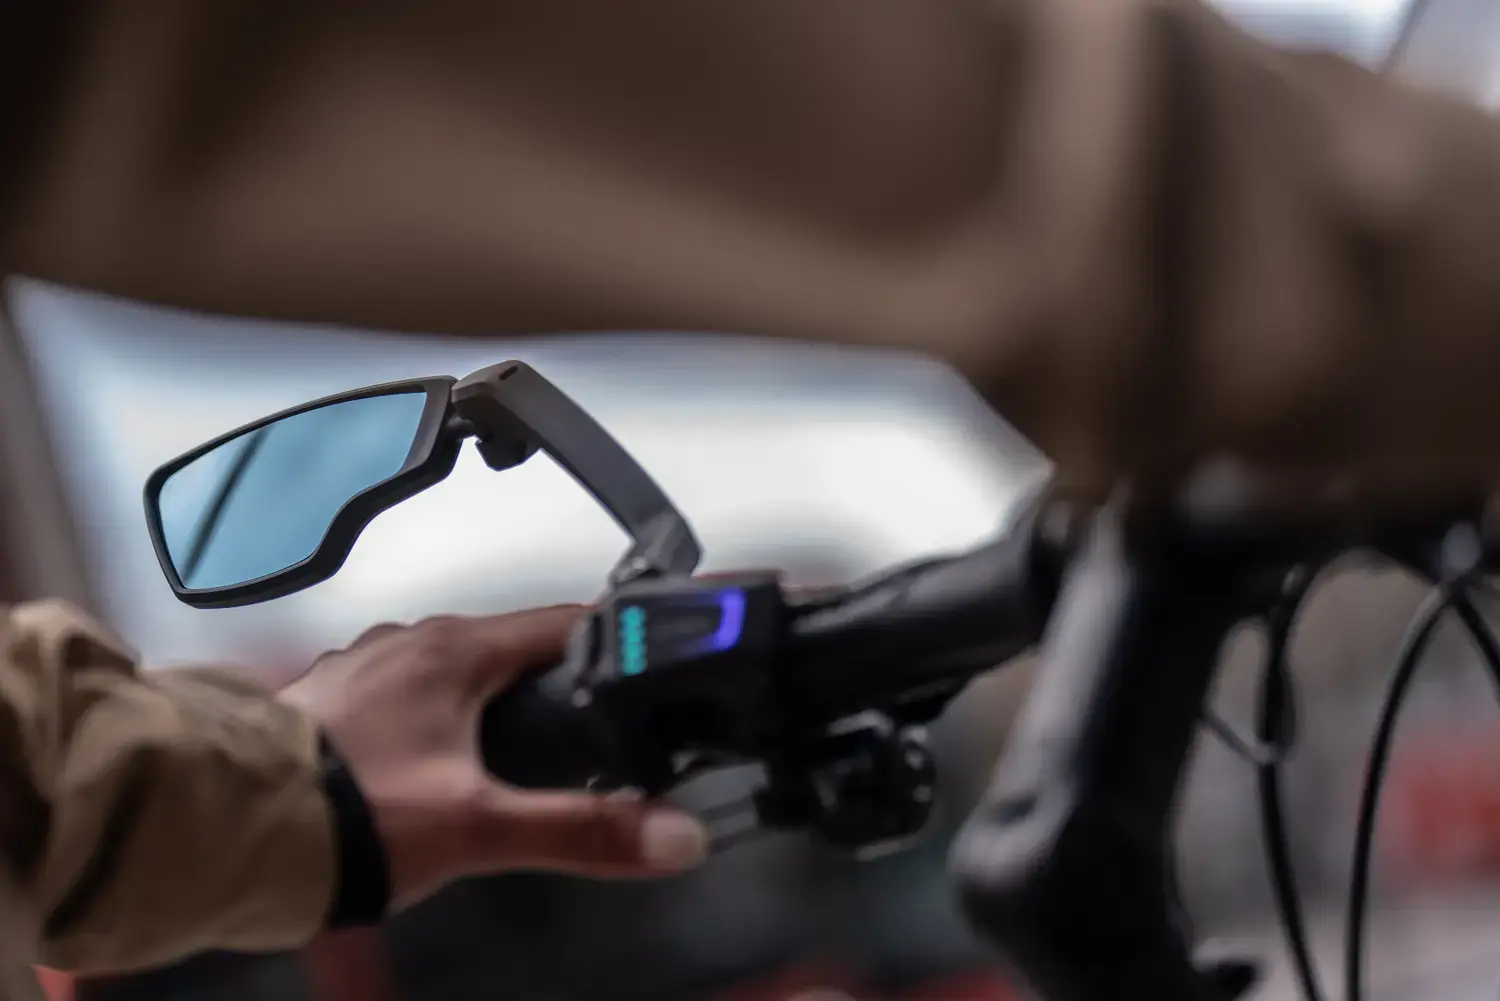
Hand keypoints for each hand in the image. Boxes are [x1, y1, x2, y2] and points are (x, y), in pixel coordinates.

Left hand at [279, 605, 707, 911]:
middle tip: (601, 724)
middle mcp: (410, 641)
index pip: (562, 620)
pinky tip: (438, 759)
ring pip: (454, 669)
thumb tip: (681, 836)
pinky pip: (405, 693)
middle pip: (510, 646)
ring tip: (524, 750)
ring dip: (492, 698)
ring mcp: (364, 666)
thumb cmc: (360, 814)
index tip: (654, 660)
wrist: (227, 831)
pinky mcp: (330, 699)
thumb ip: (582, 830)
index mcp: (456, 650)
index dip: (615, 638)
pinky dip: (436, 716)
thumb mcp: (481, 829)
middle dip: (556, 678)